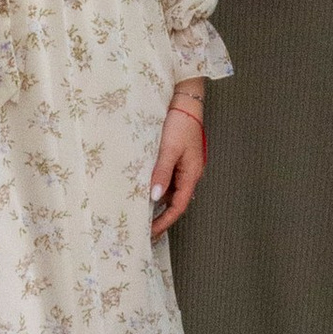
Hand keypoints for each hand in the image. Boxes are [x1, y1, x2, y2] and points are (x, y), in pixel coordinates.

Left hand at [149, 95, 205, 237]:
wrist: (185, 101)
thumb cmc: (180, 124)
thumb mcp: (169, 149)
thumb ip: (162, 172)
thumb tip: (154, 197)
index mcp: (191, 175)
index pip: (178, 207)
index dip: (164, 221)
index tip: (150, 232)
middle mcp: (189, 174)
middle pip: (175, 202)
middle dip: (161, 217)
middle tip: (144, 230)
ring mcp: (183, 167)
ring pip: (170, 192)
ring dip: (157, 204)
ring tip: (141, 215)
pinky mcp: (176, 159)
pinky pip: (166, 179)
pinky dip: (156, 188)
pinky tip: (144, 191)